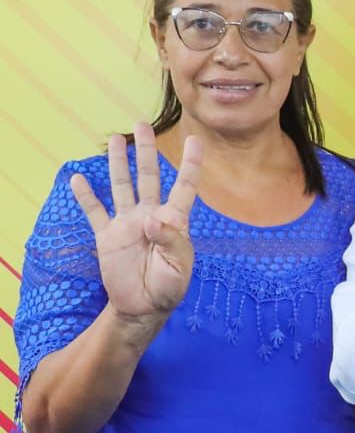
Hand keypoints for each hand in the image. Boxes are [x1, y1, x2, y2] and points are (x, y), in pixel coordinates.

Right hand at [70, 123, 202, 319]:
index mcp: (175, 221)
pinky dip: (86, 197)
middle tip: (142, 125)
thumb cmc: (168, 287)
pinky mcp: (107, 236)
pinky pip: (95, 212)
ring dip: (118, 164)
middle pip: (148, 176)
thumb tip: (151, 219)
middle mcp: (150, 215)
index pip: (185, 187)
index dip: (191, 164)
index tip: (196, 141)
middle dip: (146, 151)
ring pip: (122, 186)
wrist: (143, 307)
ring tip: (114, 139)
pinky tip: (78, 179)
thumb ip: (169, 241)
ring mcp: (127, 223)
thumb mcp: (178, 267)